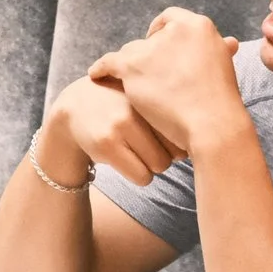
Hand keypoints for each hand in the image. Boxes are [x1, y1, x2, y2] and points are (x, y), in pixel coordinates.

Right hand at [45, 73, 183, 186]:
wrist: (73, 109)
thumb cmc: (120, 105)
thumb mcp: (142, 97)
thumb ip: (170, 111)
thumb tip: (199, 144)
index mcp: (149, 94)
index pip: (184, 131)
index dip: (178, 139)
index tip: (166, 136)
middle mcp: (135, 107)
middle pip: (175, 152)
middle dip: (166, 154)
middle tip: (148, 145)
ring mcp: (119, 125)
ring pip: (159, 166)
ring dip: (151, 165)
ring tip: (135, 150)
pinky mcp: (106, 145)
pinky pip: (141, 177)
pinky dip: (138, 174)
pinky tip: (124, 159)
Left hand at [85, 8, 246, 156]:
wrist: (212, 123)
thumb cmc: (221, 101)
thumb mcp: (224, 65)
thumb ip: (218, 49)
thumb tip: (229, 42)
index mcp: (198, 26)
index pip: (171, 19)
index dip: (162, 32)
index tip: (159, 44)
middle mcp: (172, 30)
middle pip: (149, 40)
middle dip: (148, 56)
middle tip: (151, 76)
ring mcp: (150, 48)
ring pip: (131, 53)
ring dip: (131, 67)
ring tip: (133, 83)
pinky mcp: (132, 66)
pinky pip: (109, 62)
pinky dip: (102, 68)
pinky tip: (96, 74)